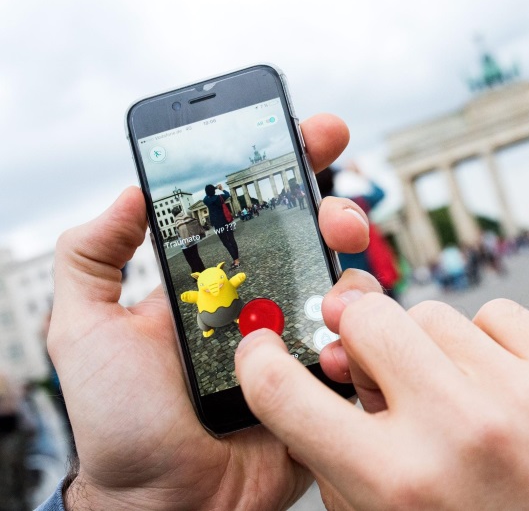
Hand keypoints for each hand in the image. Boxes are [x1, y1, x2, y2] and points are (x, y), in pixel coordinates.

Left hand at [48, 114, 368, 509]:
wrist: (165, 503)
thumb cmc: (121, 422)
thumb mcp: (84, 328)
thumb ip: (91, 256)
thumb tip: (131, 193)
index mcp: (215, 283)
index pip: (256, 213)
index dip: (289, 168)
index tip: (318, 134)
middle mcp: (263, 305)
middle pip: (314, 241)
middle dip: (334, 211)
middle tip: (338, 215)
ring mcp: (298, 343)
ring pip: (348, 288)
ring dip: (355, 273)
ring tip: (338, 287)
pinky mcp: (325, 383)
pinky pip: (363, 347)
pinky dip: (365, 334)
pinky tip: (342, 339)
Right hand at [236, 271, 528, 509]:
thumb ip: (347, 465)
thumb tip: (327, 381)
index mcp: (399, 486)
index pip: (287, 395)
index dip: (261, 363)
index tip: (263, 349)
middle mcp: (458, 431)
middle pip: (369, 318)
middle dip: (360, 338)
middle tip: (375, 365)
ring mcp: (523, 394)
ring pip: (433, 314)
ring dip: (428, 349)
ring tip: (452, 394)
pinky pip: (497, 315)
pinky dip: (485, 343)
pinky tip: (497, 384)